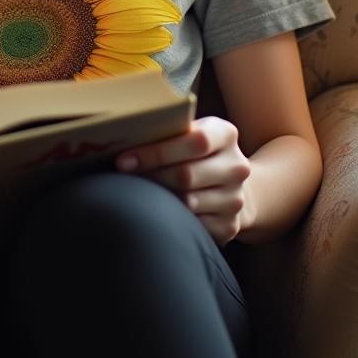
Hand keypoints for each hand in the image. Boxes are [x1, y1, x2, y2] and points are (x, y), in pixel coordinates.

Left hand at [115, 116, 252, 245]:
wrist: (230, 183)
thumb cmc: (195, 152)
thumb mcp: (189, 132)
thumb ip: (167, 131)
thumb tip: (123, 136)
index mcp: (225, 134)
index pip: (195, 141)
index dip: (157, 152)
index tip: (124, 160)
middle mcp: (236, 166)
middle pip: (187, 174)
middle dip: (149, 175)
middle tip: (122, 175)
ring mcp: (235, 198)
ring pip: (188, 202)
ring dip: (157, 198)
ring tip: (135, 191)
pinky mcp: (229, 226)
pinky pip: (194, 226)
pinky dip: (172, 219)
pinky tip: (156, 210)